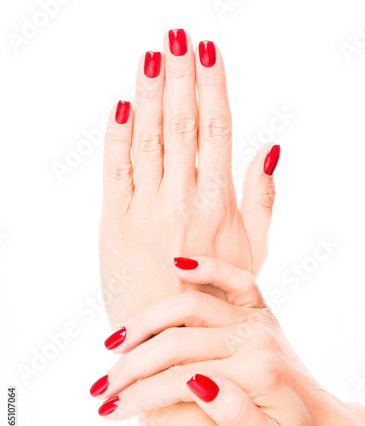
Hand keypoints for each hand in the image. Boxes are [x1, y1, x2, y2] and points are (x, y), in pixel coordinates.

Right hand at [92, 256, 364, 425]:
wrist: (321, 425)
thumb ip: (236, 416)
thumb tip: (196, 383)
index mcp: (256, 373)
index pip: (180, 379)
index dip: (139, 394)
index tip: (107, 408)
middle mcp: (254, 337)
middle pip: (176, 342)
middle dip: (131, 365)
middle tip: (98, 385)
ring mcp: (255, 318)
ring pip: (190, 305)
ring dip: (147, 321)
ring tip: (113, 341)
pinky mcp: (258, 307)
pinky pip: (235, 277)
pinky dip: (208, 266)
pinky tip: (177, 263)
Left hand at [99, 29, 279, 330]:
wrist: (167, 336)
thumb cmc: (215, 297)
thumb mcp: (254, 252)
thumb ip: (263, 198)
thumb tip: (269, 147)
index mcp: (219, 203)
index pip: (217, 128)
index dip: (212, 85)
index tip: (208, 51)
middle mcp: (182, 199)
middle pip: (181, 122)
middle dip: (179, 75)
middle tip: (177, 36)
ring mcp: (144, 209)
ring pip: (148, 137)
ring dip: (149, 92)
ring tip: (152, 56)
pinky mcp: (113, 221)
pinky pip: (115, 167)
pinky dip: (117, 133)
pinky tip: (122, 103)